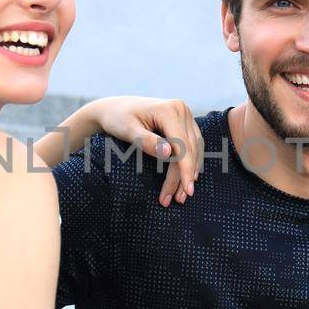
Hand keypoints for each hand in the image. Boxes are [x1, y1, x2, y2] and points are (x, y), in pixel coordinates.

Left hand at [81, 96, 202, 206]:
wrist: (114, 108)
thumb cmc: (117, 119)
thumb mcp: (128, 131)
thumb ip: (147, 141)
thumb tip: (168, 153)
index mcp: (169, 110)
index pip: (183, 145)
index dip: (185, 169)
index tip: (186, 190)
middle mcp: (181, 109)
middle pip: (189, 149)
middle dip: (184, 176)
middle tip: (178, 199)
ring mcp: (184, 114)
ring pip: (194, 148)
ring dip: (189, 172)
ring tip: (181, 194)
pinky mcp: (184, 121)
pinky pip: (193, 144)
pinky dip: (190, 162)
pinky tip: (186, 177)